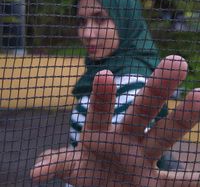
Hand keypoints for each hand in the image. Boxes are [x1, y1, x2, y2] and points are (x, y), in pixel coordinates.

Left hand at [30, 55, 199, 186]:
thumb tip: (36, 171)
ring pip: (164, 132)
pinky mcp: (154, 184)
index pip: (101, 111)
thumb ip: (59, 165)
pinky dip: (193, 180)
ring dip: (183, 116)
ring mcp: (143, 159)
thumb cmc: (90, 170)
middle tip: (176, 61)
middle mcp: (125, 139)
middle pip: (141, 110)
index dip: (102, 96)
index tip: (104, 75)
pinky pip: (178, 183)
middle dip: (156, 87)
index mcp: (100, 133)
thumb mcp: (73, 167)